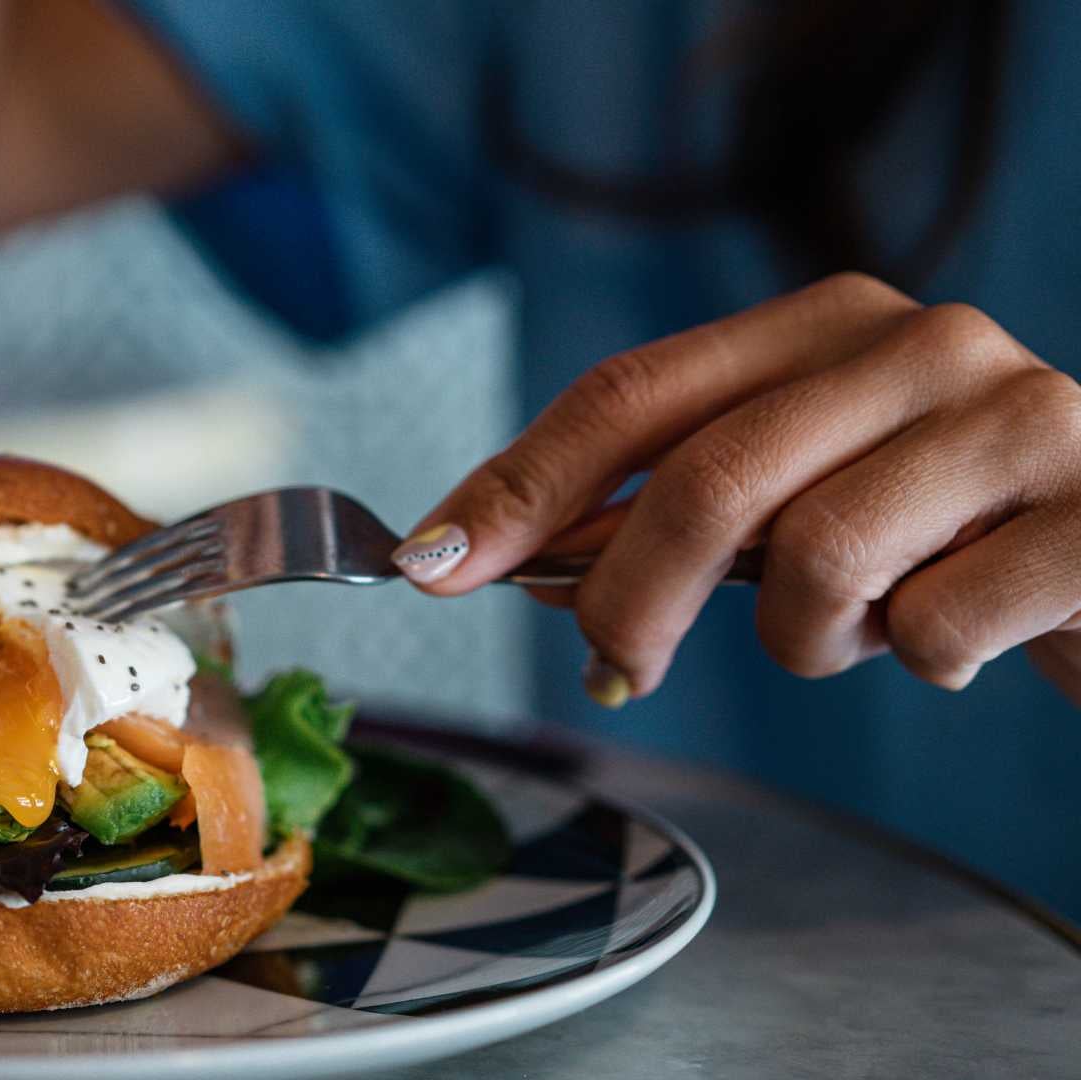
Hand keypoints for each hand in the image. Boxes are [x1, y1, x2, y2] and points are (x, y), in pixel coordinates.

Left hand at [392, 273, 1080, 706]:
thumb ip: (674, 511)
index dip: (521, 484)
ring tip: (867, 627)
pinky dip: (922, 660)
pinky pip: (933, 628)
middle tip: (618, 668)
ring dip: (812, 638)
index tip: (431, 562)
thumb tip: (491, 553)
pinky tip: (964, 634)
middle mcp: (921, 343)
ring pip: (819, 560)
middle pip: (707, 477)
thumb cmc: (945, 532)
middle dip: (629, 596)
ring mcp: (1019, 418)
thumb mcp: (802, 499)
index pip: (631, 394)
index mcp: (825, 322)